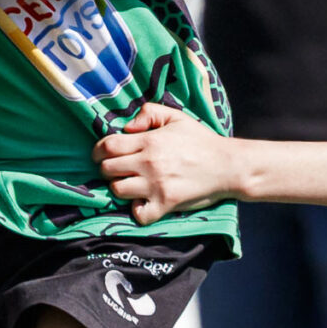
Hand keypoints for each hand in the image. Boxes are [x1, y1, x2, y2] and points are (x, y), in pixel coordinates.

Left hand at [95, 103, 238, 224]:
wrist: (228, 165)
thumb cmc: (201, 141)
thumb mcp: (176, 117)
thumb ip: (149, 113)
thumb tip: (126, 127)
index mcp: (149, 141)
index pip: (107, 146)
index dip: (98, 152)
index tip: (101, 156)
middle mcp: (149, 163)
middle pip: (107, 169)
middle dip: (108, 170)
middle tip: (119, 170)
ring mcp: (156, 185)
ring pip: (117, 190)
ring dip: (120, 188)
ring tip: (132, 185)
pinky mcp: (166, 203)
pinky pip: (138, 214)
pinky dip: (138, 210)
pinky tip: (144, 203)